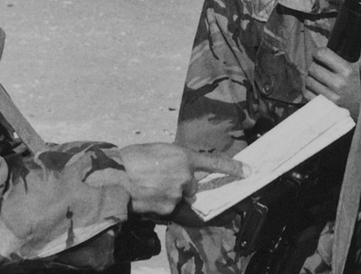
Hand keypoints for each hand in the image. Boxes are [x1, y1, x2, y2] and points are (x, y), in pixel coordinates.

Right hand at [115, 142, 245, 217]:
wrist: (111, 178)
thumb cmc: (129, 161)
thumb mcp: (157, 152)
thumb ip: (176, 160)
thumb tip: (185, 170)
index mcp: (183, 156)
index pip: (214, 163)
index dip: (232, 168)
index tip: (248, 172)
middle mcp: (185, 175)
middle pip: (192, 185)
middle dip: (180, 184)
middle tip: (157, 178)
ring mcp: (178, 194)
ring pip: (181, 198)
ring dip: (168, 195)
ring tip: (147, 186)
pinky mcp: (169, 209)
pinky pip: (170, 209)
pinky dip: (160, 205)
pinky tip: (146, 196)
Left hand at [307, 47, 360, 116]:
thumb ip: (355, 55)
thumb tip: (344, 38)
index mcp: (348, 71)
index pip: (322, 54)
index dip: (318, 53)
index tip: (319, 54)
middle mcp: (339, 83)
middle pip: (313, 68)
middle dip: (313, 65)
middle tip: (317, 66)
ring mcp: (331, 97)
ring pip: (308, 81)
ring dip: (310, 78)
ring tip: (316, 77)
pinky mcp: (325, 107)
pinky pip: (307, 94)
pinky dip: (308, 89)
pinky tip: (314, 87)